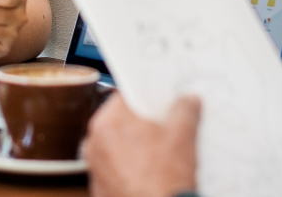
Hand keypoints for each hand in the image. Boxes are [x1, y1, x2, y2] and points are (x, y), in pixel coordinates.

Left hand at [84, 93, 200, 196]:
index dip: (146, 97)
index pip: (126, 96)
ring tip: (161, 154)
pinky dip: (130, 166)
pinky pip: (115, 167)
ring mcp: (95, 166)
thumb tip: (187, 102)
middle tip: (165, 129)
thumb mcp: (182, 137)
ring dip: (136, 146)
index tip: (160, 101)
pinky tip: (151, 172)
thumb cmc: (164, 181)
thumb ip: (185, 110)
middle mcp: (94, 142)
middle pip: (121, 121)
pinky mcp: (100, 185)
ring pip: (118, 145)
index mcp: (108, 122)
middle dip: (143, 124)